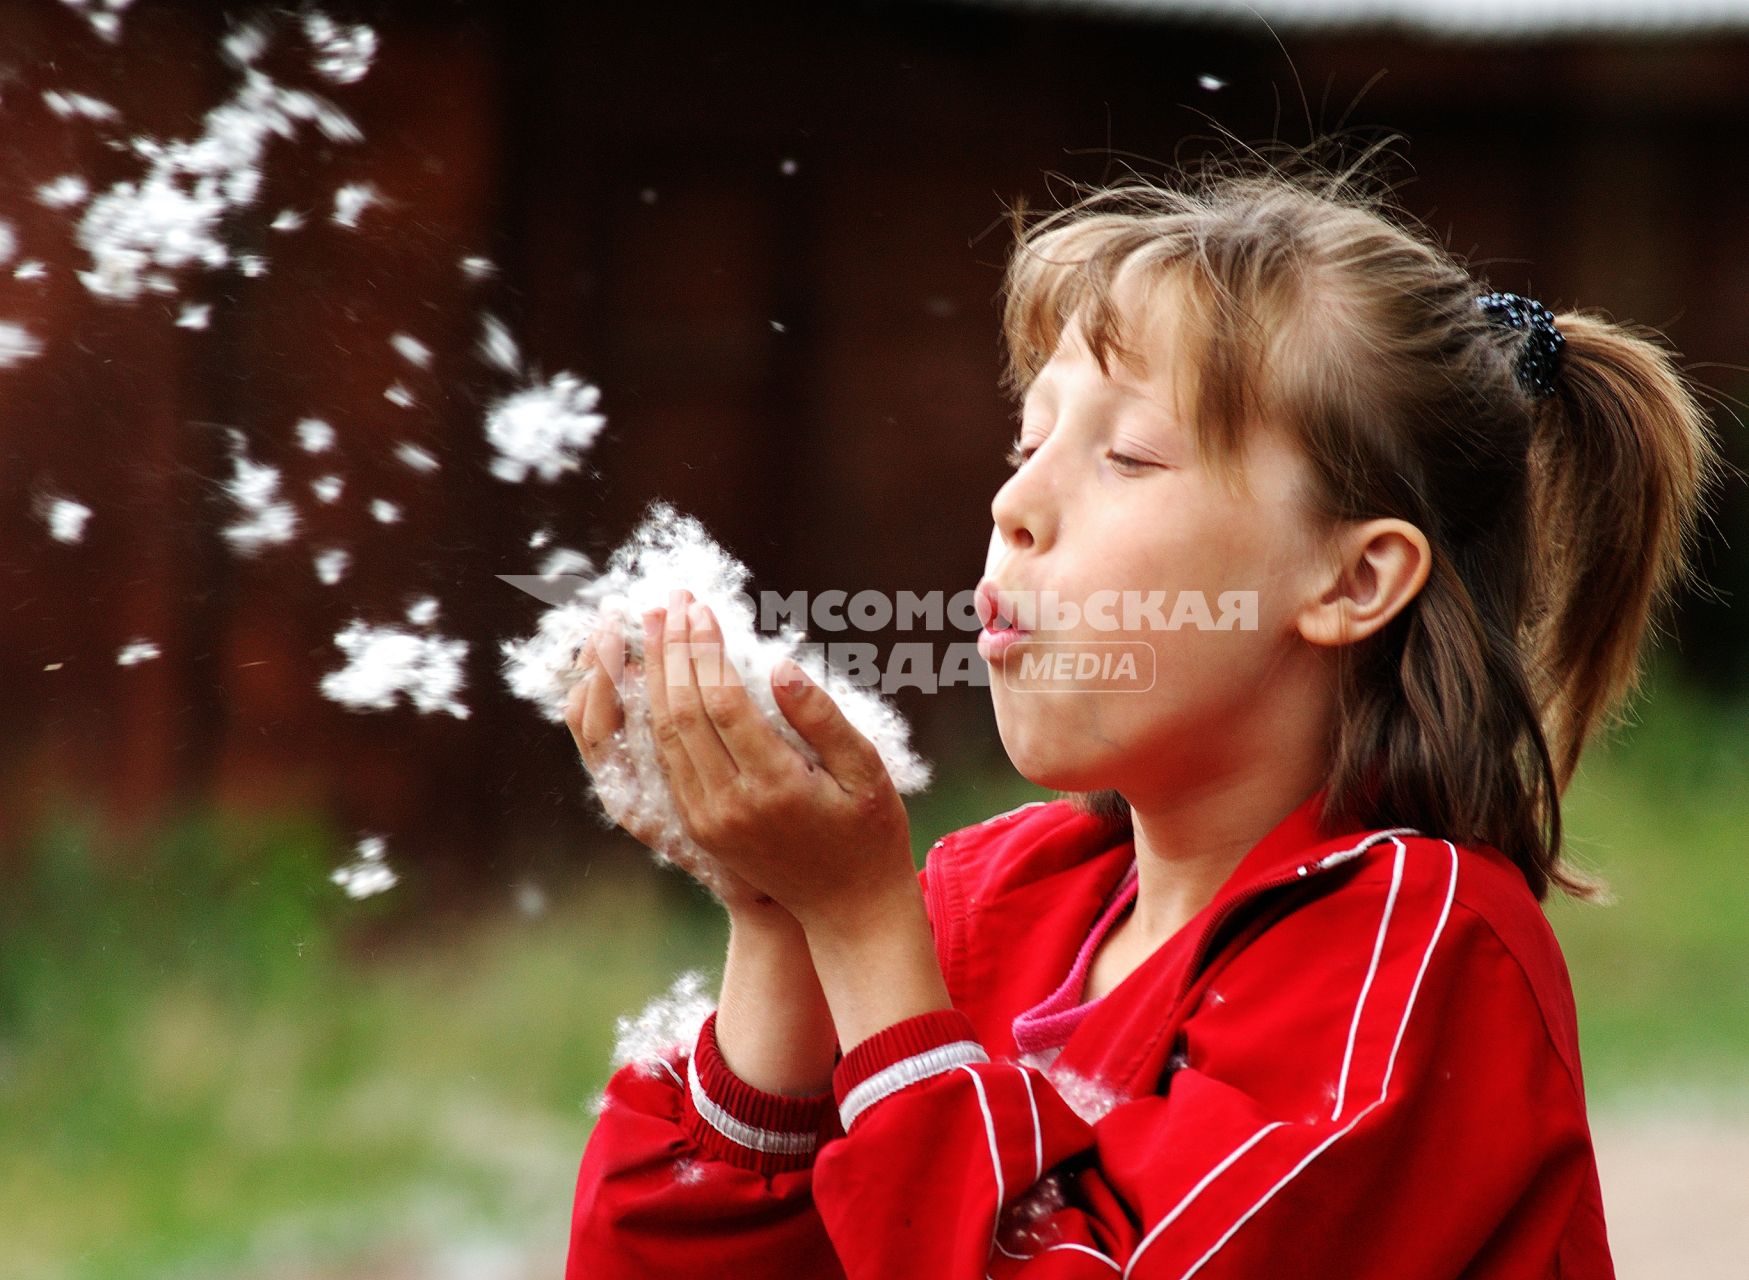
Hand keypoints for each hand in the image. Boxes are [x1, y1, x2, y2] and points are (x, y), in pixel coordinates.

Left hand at [640, 590, 916, 934]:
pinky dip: (652, 714)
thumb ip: (822, 717)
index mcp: (774, 786)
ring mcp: (707, 819)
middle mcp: (729, 805)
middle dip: (670, 651)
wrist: (847, 909)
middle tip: (666, 602)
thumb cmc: (870, 833)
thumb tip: (779, 666)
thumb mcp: (865, 771)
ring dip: (654, 678)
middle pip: (681, 713)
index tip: (699, 606)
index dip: (705, 649)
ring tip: (653, 628)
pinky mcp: (697, 826)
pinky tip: (653, 680)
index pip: (722, 702)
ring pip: (664, 736)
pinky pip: (664, 761)